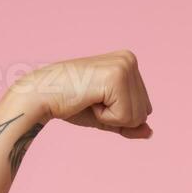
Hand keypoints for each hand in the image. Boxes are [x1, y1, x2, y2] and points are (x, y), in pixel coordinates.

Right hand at [11, 50, 152, 137]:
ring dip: (111, 117)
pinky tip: (89, 99)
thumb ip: (129, 125)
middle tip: (91, 100)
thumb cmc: (70, 104)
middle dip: (117, 117)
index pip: (145, 108)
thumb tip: (150, 132)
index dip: (119, 115)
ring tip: (89, 98)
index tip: (95, 99)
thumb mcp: (107, 116)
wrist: (41, 96)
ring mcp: (124, 66)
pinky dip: (105, 117)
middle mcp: (129, 59)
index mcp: (129, 63)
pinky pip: (125, 116)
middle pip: (145, 112)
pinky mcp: (116, 77)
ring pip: (137, 116)